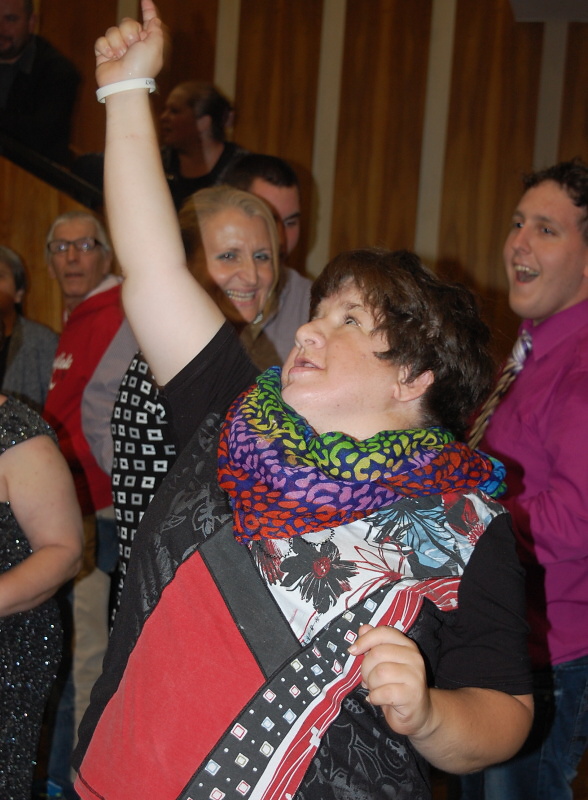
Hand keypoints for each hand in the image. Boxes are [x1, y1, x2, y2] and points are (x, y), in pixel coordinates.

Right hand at [95, 0, 164, 87]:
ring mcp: (118, 48)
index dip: (148, 9)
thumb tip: (155, 19)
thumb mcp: (155, 46)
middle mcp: (133, 44)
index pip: (148, 21)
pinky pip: (101, 40)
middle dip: (128, 32)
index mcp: (147, 41)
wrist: (124, 84)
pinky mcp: (105, 53)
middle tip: (131, 47)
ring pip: (113, 30)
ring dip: (117, 43)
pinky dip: (105, 48)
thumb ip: (155, 30)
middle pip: (127, 22)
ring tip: (120, 56)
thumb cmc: (142, 67)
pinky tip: (110, 58)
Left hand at [349, 623, 432, 737]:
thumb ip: (375, 645)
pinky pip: (383, 693)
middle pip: (377, 654)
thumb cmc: (396, 685)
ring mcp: (415, 676)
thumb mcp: (384, 662)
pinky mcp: (412, 695)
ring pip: (379, 673)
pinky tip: (378, 699)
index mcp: (407, 645)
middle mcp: (414, 657)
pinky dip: (374, 697)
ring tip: (376, 689)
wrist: (418, 713)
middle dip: (366, 669)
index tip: (353, 651)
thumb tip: (363, 628)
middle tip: (368, 679)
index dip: (365, 640)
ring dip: (371, 684)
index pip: (383, 633)